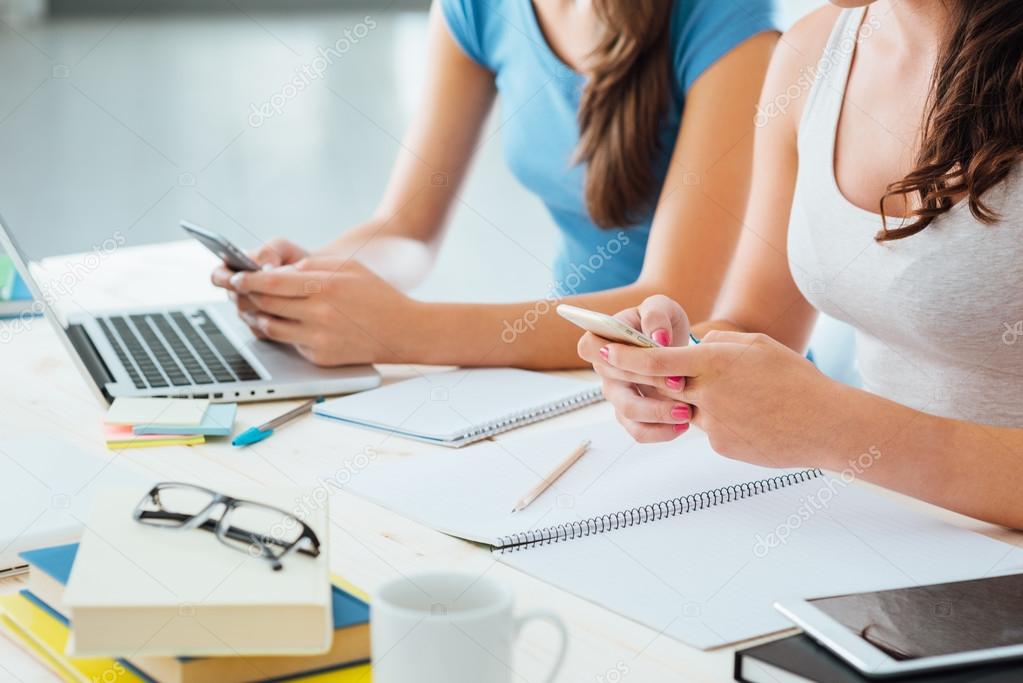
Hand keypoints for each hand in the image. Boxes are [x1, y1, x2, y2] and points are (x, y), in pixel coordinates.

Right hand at [211, 238, 309, 338]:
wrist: (315, 278)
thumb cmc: (294, 259)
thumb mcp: (282, 248)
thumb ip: (269, 251)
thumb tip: (264, 268)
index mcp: (236, 270)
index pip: (219, 276)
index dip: (224, 278)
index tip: (237, 278)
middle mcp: (240, 293)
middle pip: (237, 299)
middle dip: (253, 294)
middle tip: (271, 290)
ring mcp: (250, 312)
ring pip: (250, 316)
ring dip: (267, 309)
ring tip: (290, 300)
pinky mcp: (262, 328)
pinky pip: (263, 329)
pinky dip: (277, 322)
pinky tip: (293, 314)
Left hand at [227, 256, 413, 365]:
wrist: (402, 331)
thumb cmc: (376, 295)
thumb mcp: (349, 267)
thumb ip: (313, 264)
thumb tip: (280, 272)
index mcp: (325, 287)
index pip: (271, 283)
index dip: (247, 280)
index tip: (235, 277)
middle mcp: (318, 315)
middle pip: (265, 305)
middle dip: (248, 296)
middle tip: (239, 291)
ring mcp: (318, 339)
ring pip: (270, 327)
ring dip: (258, 316)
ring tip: (257, 307)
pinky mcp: (319, 357)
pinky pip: (289, 343)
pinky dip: (283, 332)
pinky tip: (285, 322)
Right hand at [576, 295, 692, 441]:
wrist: (673, 343)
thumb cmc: (660, 321)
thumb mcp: (660, 306)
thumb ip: (656, 315)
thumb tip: (658, 338)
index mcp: (602, 340)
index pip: (589, 348)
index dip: (611, 354)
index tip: (643, 354)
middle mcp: (606, 371)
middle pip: (616, 388)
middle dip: (651, 385)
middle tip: (681, 383)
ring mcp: (618, 394)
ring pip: (629, 414)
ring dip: (658, 415)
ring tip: (686, 412)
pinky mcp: (634, 415)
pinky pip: (640, 431)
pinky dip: (662, 432)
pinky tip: (683, 425)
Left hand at [593, 329, 844, 469]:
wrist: (826, 426)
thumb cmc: (796, 380)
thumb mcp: (757, 346)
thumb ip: (719, 344)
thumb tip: (697, 346)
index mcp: (715, 364)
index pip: (655, 361)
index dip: (625, 356)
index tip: (603, 351)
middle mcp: (707, 395)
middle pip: (661, 387)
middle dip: (648, 380)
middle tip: (637, 371)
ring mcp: (713, 425)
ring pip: (688, 409)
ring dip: (697, 401)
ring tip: (741, 396)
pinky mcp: (722, 447)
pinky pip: (709, 428)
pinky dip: (722, 420)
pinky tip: (755, 418)